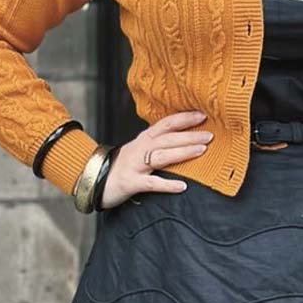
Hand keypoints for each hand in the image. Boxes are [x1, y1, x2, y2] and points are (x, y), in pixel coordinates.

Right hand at [98, 111, 213, 209]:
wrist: (92, 179)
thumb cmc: (123, 165)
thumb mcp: (140, 149)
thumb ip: (158, 143)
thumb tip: (185, 138)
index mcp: (144, 138)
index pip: (166, 124)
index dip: (184, 118)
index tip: (203, 115)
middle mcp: (140, 148)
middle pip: (168, 139)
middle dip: (190, 135)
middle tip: (210, 135)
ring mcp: (135, 165)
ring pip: (161, 156)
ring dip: (182, 152)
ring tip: (201, 151)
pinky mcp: (131, 182)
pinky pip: (151, 183)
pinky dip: (167, 184)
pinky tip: (182, 186)